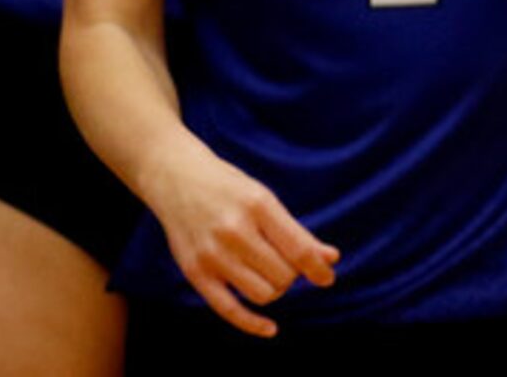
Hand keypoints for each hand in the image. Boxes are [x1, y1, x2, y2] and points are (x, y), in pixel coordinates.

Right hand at [141, 133, 338, 337]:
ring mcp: (212, 254)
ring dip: (274, 290)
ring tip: (267, 273)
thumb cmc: (228, 188)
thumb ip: (296, 232)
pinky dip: (254, 324)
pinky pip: (230, 311)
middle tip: (283, 261)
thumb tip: (331, 259)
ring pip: (263, 295)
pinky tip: (270, 328)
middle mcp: (234, 230)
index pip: (299, 249)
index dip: (319, 269)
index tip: (327, 277)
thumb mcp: (264, 199)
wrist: (175, 178)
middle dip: (291, 274)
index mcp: (257, 205)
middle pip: (283, 276)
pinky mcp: (195, 273)